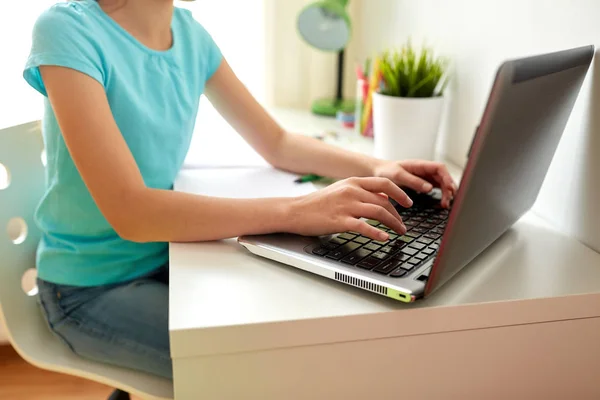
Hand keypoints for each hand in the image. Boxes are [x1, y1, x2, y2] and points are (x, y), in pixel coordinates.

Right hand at [288, 177, 412, 240]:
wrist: (295, 211)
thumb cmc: (317, 203)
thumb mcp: (341, 190)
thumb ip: (361, 192)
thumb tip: (382, 197)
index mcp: (353, 182)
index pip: (384, 183)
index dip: (400, 193)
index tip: (409, 202)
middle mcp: (351, 191)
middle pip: (384, 201)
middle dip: (398, 215)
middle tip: (403, 225)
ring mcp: (346, 206)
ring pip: (378, 212)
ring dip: (393, 224)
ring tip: (399, 232)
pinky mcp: (340, 221)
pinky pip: (364, 227)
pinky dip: (377, 233)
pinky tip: (384, 238)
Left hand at [373, 160, 457, 207]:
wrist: (377, 172)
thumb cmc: (386, 171)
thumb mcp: (398, 176)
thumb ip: (413, 181)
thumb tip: (430, 188)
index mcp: (420, 164)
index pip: (440, 168)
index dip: (447, 177)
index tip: (449, 188)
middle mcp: (425, 170)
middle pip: (443, 177)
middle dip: (448, 188)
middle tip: (447, 202)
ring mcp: (425, 177)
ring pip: (442, 183)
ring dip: (446, 193)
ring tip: (446, 204)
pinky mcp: (423, 183)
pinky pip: (436, 188)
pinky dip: (441, 194)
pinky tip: (442, 202)